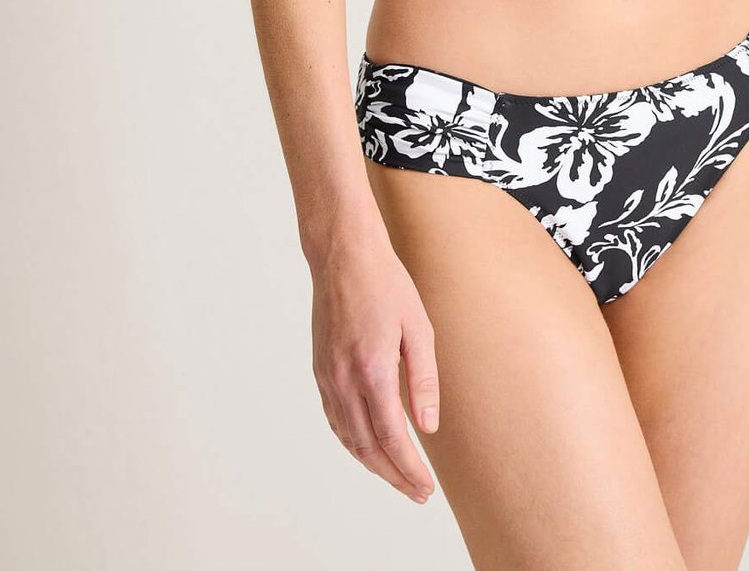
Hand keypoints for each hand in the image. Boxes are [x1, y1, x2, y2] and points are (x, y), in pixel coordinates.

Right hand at [308, 225, 441, 503]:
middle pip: (368, 447)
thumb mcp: (418, 327)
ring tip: (397, 477)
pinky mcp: (320, 370)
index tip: (425, 487)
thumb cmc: (385, 283)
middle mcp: (344, 380)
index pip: (392, 437)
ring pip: (348, 438)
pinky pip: (335, 420)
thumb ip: (423, 379)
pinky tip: (368, 448)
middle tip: (417, 493)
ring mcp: (328, 377)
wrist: (342, 255)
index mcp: (373, 369)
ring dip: (373, 464)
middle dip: (394, 476)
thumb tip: (428, 426)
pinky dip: (352, 442)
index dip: (409, 468)